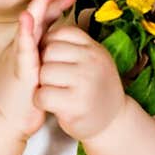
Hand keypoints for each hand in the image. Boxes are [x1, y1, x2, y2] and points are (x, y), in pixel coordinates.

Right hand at [0, 0, 75, 139]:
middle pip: (36, 19)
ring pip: (29, 29)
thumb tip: (57, 48)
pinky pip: (23, 51)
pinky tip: (28, 19)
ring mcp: (20, 60)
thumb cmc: (20, 99)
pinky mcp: (19, 72)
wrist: (4, 122)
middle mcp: (23, 51)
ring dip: (37, 9)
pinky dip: (25, 34)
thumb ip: (45, 58)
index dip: (54, 7)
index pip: (43, 23)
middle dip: (45, 0)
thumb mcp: (36, 74)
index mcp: (30, 50)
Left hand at [35, 21, 126, 141]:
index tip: (56, 61)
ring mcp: (85, 83)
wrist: (113, 122)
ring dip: (42, 84)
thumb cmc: (95, 90)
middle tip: (55, 80)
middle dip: (45, 65)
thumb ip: (75, 47)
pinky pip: (43, 95)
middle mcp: (92, 62)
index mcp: (94, 48)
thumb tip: (44, 33)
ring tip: (55, 92)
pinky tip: (52, 105)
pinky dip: (41, 101)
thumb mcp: (93, 61)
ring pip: (44, 72)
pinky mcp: (75, 105)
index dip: (50, 46)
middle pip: (49, 51)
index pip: (61, 33)